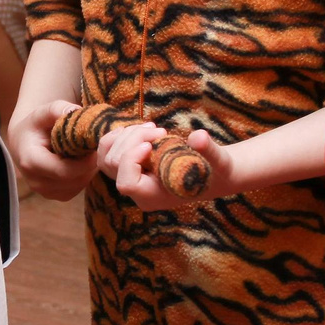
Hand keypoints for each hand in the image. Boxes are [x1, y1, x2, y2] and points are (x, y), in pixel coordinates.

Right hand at [6, 97, 94, 201]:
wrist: (24, 144)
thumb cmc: (35, 126)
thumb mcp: (43, 113)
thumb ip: (57, 109)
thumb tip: (76, 110)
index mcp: (31, 162)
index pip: (64, 170)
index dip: (84, 162)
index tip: (96, 147)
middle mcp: (36, 182)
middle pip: (74, 179)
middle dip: (89, 164)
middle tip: (97, 147)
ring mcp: (46, 192)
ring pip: (78, 185)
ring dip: (88, 170)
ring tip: (88, 151)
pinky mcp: (56, 195)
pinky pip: (78, 188)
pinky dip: (84, 175)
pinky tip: (82, 161)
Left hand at [106, 124, 235, 210]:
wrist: (215, 173)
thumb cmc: (217, 170)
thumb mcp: (218, 160)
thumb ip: (209, 150)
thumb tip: (199, 137)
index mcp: (154, 196)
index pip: (126, 183)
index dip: (131, 160)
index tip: (152, 143)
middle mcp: (138, 192)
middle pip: (113, 165)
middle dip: (132, 140)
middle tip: (159, 130)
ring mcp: (132, 180)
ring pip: (106, 158)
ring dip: (124, 136)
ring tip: (151, 128)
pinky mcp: (131, 168)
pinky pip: (109, 153)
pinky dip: (119, 136)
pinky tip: (141, 129)